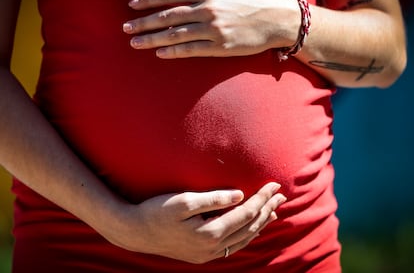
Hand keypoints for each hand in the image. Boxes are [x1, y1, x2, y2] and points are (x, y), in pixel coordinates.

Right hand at [104, 182, 285, 263]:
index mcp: (210, 233)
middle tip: (282, 196)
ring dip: (260, 224)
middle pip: (249, 227)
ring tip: (273, 212)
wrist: (135, 232)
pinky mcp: (202, 254)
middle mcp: (213, 247)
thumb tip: (239, 194)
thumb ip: (213, 199)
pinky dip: (246, 234)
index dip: (262, 198)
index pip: (246, 213)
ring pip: (244, 239)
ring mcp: (208, 254)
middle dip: (267, 210)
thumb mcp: (183, 201)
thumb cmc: (156, 212)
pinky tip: (250, 227)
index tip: (274, 185)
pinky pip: (233, 245)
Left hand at [123, 0, 299, 58]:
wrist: (276, 18)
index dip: (148, 1)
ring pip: (175, 35)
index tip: (131, 7)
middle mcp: (207, 9)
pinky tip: (160, 53)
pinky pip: (192, 50)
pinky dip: (174, 52)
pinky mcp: (220, 47)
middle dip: (143, 22)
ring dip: (152, 40)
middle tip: (125, 28)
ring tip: (135, 43)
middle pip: (167, 16)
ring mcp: (214, 30)